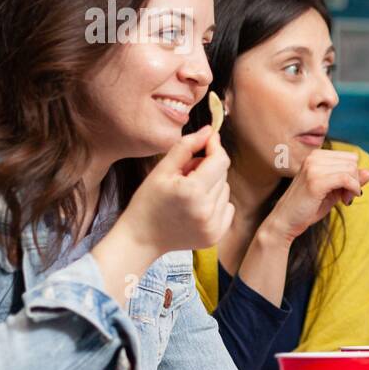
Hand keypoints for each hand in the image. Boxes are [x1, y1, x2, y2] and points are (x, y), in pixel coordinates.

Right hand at [117, 126, 233, 253]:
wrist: (141, 239)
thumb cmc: (147, 202)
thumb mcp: (161, 170)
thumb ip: (186, 147)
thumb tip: (208, 131)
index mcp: (192, 191)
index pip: (220, 160)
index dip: (215, 146)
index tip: (209, 140)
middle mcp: (207, 210)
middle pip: (223, 174)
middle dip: (207, 169)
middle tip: (184, 176)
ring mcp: (213, 225)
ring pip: (225, 190)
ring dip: (211, 186)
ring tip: (187, 194)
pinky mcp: (216, 236)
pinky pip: (227, 208)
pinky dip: (216, 203)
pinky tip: (196, 208)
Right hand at [265, 150, 368, 244]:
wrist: (285, 222)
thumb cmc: (307, 208)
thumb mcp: (333, 191)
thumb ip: (350, 180)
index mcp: (316, 156)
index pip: (350, 157)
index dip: (353, 174)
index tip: (347, 191)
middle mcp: (314, 158)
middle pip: (352, 162)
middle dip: (355, 180)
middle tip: (346, 197)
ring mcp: (313, 167)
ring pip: (351, 169)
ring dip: (354, 187)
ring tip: (344, 199)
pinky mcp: (315, 181)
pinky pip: (346, 179)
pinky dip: (352, 189)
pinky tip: (346, 200)